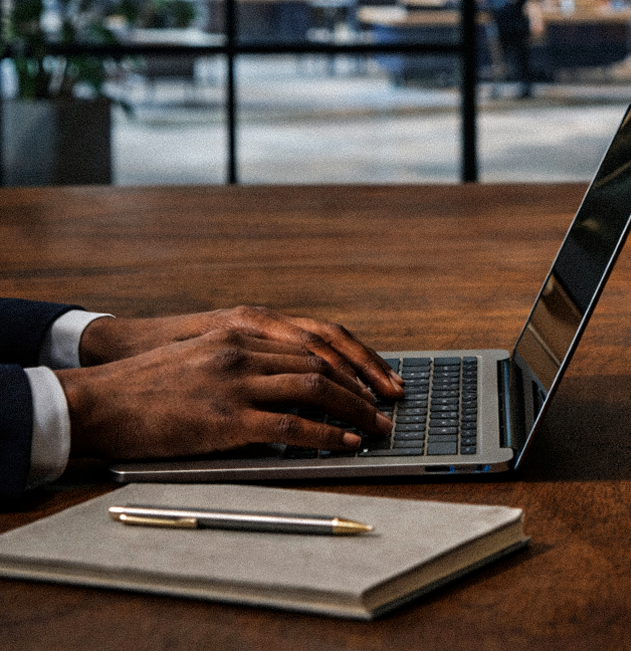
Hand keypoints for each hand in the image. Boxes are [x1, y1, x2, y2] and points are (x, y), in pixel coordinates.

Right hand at [56, 330, 394, 460]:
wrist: (97, 401)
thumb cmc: (149, 383)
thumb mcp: (204, 353)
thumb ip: (248, 358)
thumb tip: (297, 380)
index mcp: (241, 329)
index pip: (318, 340)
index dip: (357, 360)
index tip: (382, 379)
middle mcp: (243, 349)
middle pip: (323, 363)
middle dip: (363, 387)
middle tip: (389, 407)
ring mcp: (234, 383)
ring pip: (314, 390)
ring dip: (353, 411)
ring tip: (374, 428)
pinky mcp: (223, 419)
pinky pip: (290, 427)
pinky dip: (324, 436)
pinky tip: (343, 444)